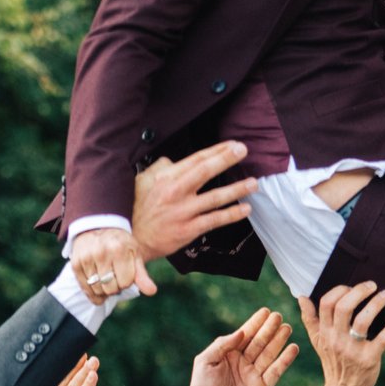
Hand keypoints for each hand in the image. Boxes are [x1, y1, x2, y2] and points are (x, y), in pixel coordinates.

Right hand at [69, 227, 145, 302]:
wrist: (97, 227)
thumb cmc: (120, 244)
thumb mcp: (135, 254)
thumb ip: (142, 275)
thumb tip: (152, 291)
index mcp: (119, 250)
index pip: (126, 283)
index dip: (127, 281)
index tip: (125, 273)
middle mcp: (101, 253)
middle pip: (111, 288)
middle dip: (116, 287)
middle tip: (115, 277)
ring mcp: (86, 259)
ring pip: (98, 290)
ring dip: (104, 291)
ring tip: (106, 280)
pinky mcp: (76, 264)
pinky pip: (85, 289)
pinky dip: (93, 294)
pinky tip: (98, 289)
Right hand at [133, 140, 258, 260]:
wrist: (131, 241)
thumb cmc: (136, 210)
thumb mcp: (141, 182)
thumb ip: (159, 169)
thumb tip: (172, 161)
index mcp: (166, 179)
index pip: (195, 160)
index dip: (216, 150)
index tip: (232, 145)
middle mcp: (176, 193)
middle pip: (206, 171)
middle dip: (226, 159)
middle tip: (243, 151)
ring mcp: (183, 212)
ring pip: (215, 197)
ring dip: (237, 189)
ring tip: (253, 183)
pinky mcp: (188, 230)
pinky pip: (215, 220)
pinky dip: (231, 214)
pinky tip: (245, 209)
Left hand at [176, 309, 299, 385]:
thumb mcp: (205, 361)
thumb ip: (222, 344)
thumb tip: (241, 332)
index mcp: (229, 354)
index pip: (245, 335)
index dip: (255, 323)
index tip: (265, 311)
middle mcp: (243, 362)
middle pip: (260, 342)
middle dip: (269, 329)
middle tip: (279, 316)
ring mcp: (254, 375)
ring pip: (269, 354)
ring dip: (279, 341)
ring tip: (287, 328)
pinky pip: (276, 371)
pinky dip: (285, 360)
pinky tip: (293, 348)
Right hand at [300, 282, 384, 385]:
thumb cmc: (333, 361)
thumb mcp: (318, 341)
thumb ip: (310, 319)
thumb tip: (302, 297)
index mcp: (324, 333)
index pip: (327, 303)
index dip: (341, 290)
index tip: (353, 286)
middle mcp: (336, 340)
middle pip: (344, 307)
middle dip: (360, 291)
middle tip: (373, 285)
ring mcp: (353, 350)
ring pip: (363, 320)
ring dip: (376, 303)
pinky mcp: (370, 358)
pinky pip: (382, 338)